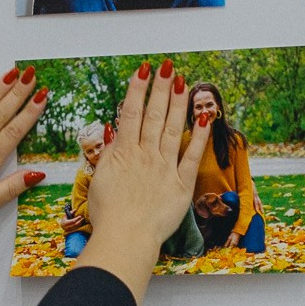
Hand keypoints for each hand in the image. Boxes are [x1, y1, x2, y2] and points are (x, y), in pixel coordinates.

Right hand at [80, 61, 208, 296]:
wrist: (125, 239)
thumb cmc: (108, 216)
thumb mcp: (99, 180)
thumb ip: (109, 154)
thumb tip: (113, 129)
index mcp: (123, 154)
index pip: (130, 114)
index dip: (137, 90)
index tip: (143, 70)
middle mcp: (145, 156)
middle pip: (154, 115)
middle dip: (161, 88)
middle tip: (167, 66)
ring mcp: (165, 168)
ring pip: (173, 129)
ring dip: (179, 103)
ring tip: (184, 82)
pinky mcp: (181, 185)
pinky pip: (192, 155)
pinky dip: (199, 136)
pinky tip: (204, 117)